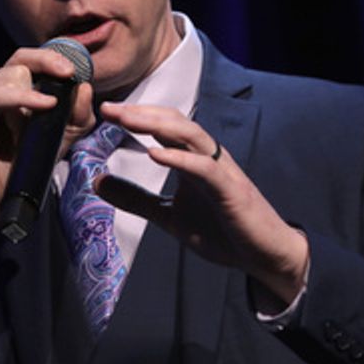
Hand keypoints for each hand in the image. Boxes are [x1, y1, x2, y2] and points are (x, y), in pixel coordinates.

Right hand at [0, 47, 94, 232]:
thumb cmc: (11, 176)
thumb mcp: (53, 145)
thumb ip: (72, 120)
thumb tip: (84, 89)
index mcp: (6, 94)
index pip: (28, 62)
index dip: (51, 60)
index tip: (74, 70)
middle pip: (20, 60)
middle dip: (48, 65)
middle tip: (68, 73)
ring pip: (11, 75)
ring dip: (35, 94)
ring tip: (44, 119)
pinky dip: (22, 97)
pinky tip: (43, 105)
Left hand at [96, 102, 308, 303]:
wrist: (265, 255)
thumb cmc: (223, 231)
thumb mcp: (168, 216)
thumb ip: (136, 199)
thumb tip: (98, 182)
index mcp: (193, 159)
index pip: (163, 127)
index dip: (136, 115)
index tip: (105, 110)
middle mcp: (207, 157)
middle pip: (174, 122)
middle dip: (140, 113)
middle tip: (109, 108)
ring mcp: (221, 171)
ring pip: (190, 134)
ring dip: (156, 124)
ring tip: (126, 120)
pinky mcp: (231, 190)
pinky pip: (205, 168)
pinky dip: (180, 158)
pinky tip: (155, 154)